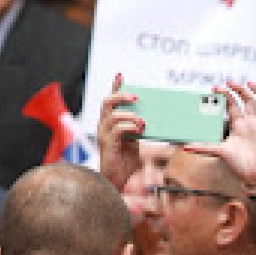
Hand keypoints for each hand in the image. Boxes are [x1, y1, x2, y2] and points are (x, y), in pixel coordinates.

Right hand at [97, 73, 143, 193]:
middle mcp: (104, 125)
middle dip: (121, 96)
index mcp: (110, 123)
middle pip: (108, 102)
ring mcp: (104, 134)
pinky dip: (129, 126)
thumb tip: (151, 122)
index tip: (121, 75)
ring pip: (113, 114)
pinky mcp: (108, 143)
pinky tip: (139, 129)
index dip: (114, 87)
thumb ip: (139, 131)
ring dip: (130, 115)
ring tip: (142, 122)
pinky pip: (117, 129)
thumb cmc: (125, 162)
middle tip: (136, 97)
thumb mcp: (135, 143)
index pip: (111, 101)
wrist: (118, 180)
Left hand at [185, 80, 255, 188]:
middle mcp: (250, 122)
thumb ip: (203, 147)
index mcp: (238, 124)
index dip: (225, 95)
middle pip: (246, 99)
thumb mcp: (219, 152)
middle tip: (229, 83)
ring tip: (250, 83)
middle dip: (238, 90)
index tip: (215, 89)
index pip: (232, 104)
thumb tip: (185, 146)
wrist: (253, 176)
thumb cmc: (237, 165)